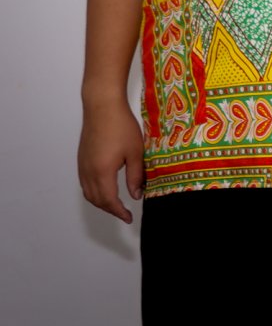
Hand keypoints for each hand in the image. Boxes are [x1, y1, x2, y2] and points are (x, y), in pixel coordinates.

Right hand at [77, 100, 142, 222]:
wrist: (102, 107)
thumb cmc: (121, 127)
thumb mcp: (135, 153)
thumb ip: (135, 176)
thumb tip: (136, 195)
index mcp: (102, 172)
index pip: (109, 200)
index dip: (119, 212)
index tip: (129, 218)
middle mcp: (88, 172)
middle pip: (96, 200)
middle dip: (110, 209)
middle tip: (124, 213)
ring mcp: (82, 166)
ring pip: (88, 193)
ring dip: (101, 202)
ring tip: (117, 204)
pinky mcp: (81, 159)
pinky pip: (85, 184)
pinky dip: (95, 192)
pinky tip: (106, 189)